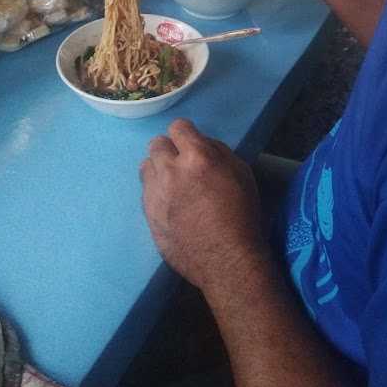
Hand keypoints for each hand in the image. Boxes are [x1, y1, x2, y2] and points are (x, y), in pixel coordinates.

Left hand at [140, 119, 267, 292]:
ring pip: (146, 166)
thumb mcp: (241, 172)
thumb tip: (201, 144)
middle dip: (169, 149)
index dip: (186, 134)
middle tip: (182, 164)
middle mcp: (170, 171)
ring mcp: (155, 194)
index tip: (191, 144)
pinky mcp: (147, 214)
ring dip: (159, 169)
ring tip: (173, 184)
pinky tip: (170, 204)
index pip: (178, 127)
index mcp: (197, 157)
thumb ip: (218, 151)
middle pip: (157, 144)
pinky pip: (145, 191)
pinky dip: (155, 192)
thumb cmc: (241, 214)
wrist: (226, 260)